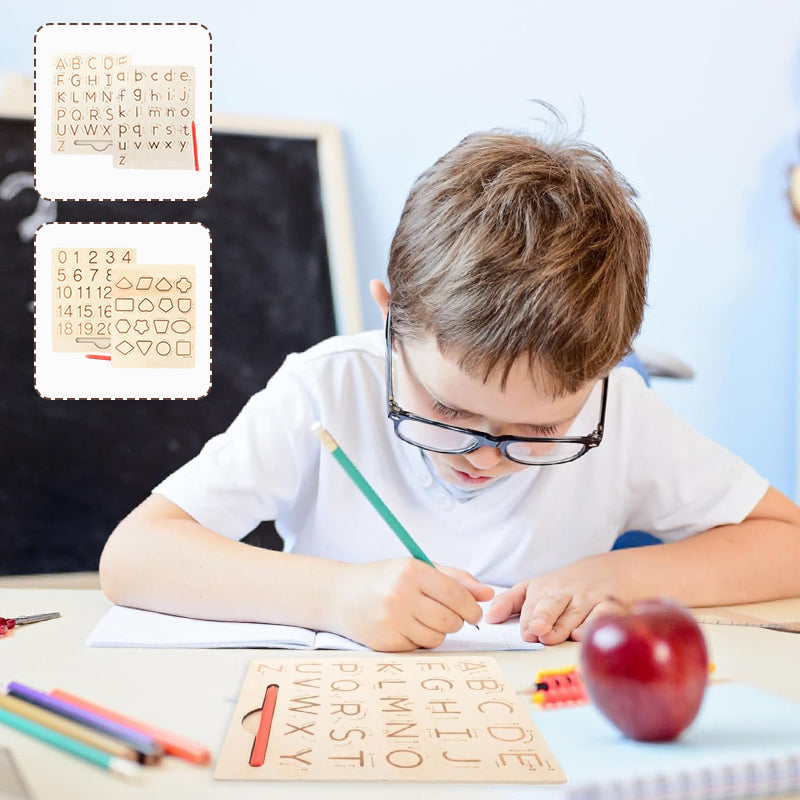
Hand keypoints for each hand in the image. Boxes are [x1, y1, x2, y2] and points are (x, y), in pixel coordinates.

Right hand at [332, 559, 493, 651]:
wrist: (338, 595)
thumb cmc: (383, 579)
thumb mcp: (416, 568)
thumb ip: (454, 579)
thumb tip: (487, 594)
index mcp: (411, 571)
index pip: (456, 594)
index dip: (472, 607)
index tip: (474, 612)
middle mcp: (401, 594)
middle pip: (451, 620)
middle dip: (456, 621)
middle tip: (447, 615)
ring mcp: (391, 620)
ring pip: (437, 637)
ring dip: (437, 632)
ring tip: (422, 619)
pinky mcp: (385, 642)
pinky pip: (419, 647)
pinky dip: (419, 640)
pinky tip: (405, 627)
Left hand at [484, 557, 624, 644]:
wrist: (608, 570)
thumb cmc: (565, 586)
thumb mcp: (535, 587)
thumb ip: (510, 602)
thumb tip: (489, 618)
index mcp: (545, 588)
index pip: (532, 605)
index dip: (528, 620)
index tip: (527, 631)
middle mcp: (566, 592)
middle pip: (552, 605)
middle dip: (544, 616)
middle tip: (537, 629)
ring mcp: (589, 598)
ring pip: (575, 614)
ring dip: (564, 627)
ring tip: (553, 637)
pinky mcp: (612, 605)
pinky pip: (603, 616)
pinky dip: (594, 624)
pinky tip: (583, 634)